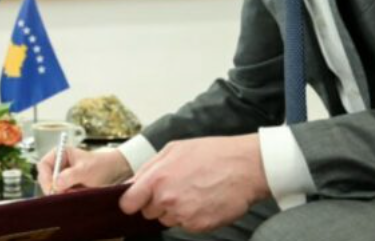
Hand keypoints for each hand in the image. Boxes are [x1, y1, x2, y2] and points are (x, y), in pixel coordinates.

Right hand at [37, 147, 132, 193]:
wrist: (114, 172)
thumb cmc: (100, 165)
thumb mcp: (86, 170)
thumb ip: (70, 176)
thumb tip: (56, 183)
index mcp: (60, 154)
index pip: (43, 166)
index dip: (45, 177)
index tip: (52, 188)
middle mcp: (58, 165)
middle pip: (46, 179)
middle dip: (54, 188)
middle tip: (64, 194)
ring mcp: (62, 176)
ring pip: (54, 188)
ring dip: (63, 193)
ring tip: (78, 192)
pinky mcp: (67, 186)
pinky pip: (62, 194)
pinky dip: (68, 196)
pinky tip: (79, 194)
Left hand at [120, 135, 269, 231]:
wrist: (245, 167)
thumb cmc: (211, 153)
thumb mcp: (174, 148)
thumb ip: (149, 168)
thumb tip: (133, 184)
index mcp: (157, 178)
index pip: (128, 203)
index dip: (131, 202)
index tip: (135, 200)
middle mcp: (167, 199)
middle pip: (148, 212)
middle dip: (157, 203)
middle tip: (176, 187)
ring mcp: (183, 215)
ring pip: (168, 219)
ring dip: (175, 210)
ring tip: (193, 191)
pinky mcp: (199, 226)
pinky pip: (186, 225)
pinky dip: (192, 216)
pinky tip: (203, 200)